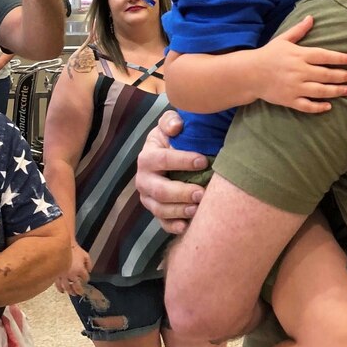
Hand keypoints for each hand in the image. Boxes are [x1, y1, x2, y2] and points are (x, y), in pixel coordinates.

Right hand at [55, 245, 91, 296]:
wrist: (63, 246)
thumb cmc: (75, 250)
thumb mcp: (85, 255)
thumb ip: (89, 263)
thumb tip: (89, 270)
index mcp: (80, 270)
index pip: (85, 278)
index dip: (86, 279)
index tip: (85, 279)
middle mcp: (72, 274)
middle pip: (76, 286)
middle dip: (79, 290)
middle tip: (80, 293)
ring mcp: (64, 276)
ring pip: (67, 288)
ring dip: (71, 292)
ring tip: (73, 294)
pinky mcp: (56, 275)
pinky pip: (58, 285)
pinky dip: (60, 289)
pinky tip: (62, 291)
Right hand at [136, 112, 208, 233]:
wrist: (167, 156)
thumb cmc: (172, 139)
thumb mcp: (169, 125)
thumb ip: (171, 121)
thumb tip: (176, 127)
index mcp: (147, 157)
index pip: (163, 160)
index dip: (182, 161)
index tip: (203, 161)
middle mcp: (144, 179)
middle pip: (160, 190)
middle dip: (181, 193)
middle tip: (202, 193)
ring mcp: (148, 198)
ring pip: (160, 209)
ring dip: (180, 210)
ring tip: (198, 209)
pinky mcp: (156, 212)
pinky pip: (162, 223)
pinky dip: (173, 226)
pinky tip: (186, 226)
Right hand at [253, 16, 346, 112]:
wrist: (249, 74)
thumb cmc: (268, 55)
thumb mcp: (283, 39)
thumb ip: (299, 30)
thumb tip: (311, 17)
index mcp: (299, 55)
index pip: (324, 56)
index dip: (339, 58)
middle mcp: (299, 71)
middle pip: (326, 75)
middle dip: (344, 76)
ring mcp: (294, 87)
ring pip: (320, 91)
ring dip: (336, 91)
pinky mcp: (289, 100)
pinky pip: (307, 105)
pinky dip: (318, 107)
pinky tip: (329, 105)